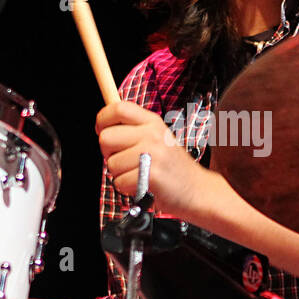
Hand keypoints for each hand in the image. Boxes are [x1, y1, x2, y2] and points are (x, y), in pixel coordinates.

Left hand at [95, 100, 221, 220]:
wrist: (196, 190)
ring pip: (111, 164)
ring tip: (140, 175)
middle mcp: (152, 135)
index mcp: (153, 122)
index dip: (102, 119)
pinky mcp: (151, 176)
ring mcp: (152, 155)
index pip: (118, 108)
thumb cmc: (172, 167)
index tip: (101, 130)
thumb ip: (134, 129)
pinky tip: (143, 186)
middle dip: (109, 153)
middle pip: (106, 138)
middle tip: (125, 160)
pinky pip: (119, 182)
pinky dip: (127, 189)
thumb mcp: (157, 138)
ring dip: (120, 174)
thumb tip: (102, 123)